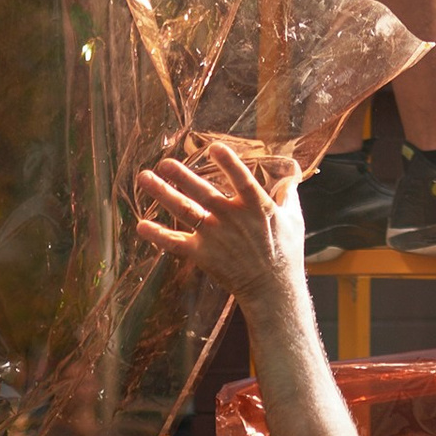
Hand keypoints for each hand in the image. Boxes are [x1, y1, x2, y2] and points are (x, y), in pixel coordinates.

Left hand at [135, 139, 304, 310]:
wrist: (273, 289)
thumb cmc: (286, 252)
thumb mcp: (294, 219)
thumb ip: (288, 195)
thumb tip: (291, 175)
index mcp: (257, 206)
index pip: (242, 180)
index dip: (228, 163)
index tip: (213, 147)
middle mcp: (232, 218)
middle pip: (203, 192)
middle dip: (182, 175)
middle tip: (163, 162)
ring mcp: (215, 236)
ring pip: (185, 211)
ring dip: (163, 194)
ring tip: (145, 178)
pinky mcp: (203, 254)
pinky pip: (176, 243)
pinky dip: (158, 235)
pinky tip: (140, 226)